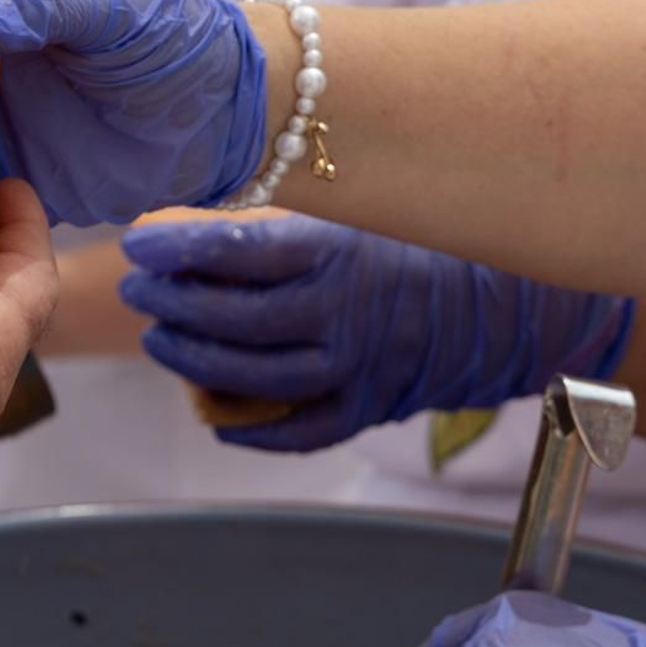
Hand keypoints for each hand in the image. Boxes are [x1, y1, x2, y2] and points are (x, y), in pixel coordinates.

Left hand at [118, 215, 634, 450]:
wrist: (510, 303)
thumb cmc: (413, 246)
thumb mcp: (354, 216)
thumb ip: (285, 224)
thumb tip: (195, 222)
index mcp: (339, 251)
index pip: (243, 249)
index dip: (180, 248)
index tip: (136, 242)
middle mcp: (346, 311)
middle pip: (239, 317)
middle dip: (173, 304)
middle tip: (135, 290)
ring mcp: (359, 365)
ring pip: (258, 375)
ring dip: (196, 360)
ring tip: (158, 339)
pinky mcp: (371, 406)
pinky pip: (304, 429)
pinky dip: (254, 430)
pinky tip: (213, 417)